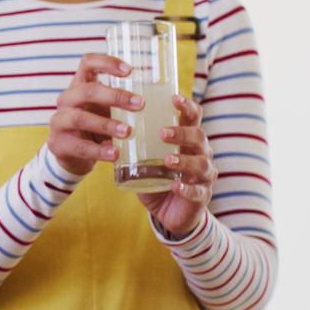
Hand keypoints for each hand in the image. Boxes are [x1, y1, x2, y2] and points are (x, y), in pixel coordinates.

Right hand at [48, 53, 143, 175]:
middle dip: (115, 96)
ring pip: (80, 118)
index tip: (130, 71)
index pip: (87, 63)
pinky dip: (98, 150)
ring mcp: (59, 121)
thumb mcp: (105, 109)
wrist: (71, 155)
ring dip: (106, 124)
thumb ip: (123, 103)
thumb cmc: (95, 126)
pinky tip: (115, 153)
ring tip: (128, 132)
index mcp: (80, 85)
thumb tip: (168, 100)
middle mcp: (67, 99)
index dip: (107, 63)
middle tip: (140, 104)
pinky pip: (79, 146)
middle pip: (87, 90)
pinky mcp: (58, 144)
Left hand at [136, 95, 215, 236]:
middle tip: (162, 133)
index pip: (193, 117)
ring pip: (201, 163)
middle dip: (182, 133)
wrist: (170, 212)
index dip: (186, 106)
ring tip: (167, 159)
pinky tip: (175, 186)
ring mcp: (203, 175)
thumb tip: (106, 135)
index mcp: (187, 139)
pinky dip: (187, 188)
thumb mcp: (144, 161)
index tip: (173, 97)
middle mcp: (200, 153)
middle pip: (199, 136)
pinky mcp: (202, 196)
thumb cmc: (157, 179)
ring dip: (184, 160)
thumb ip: (131, 148)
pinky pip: (197, 191)